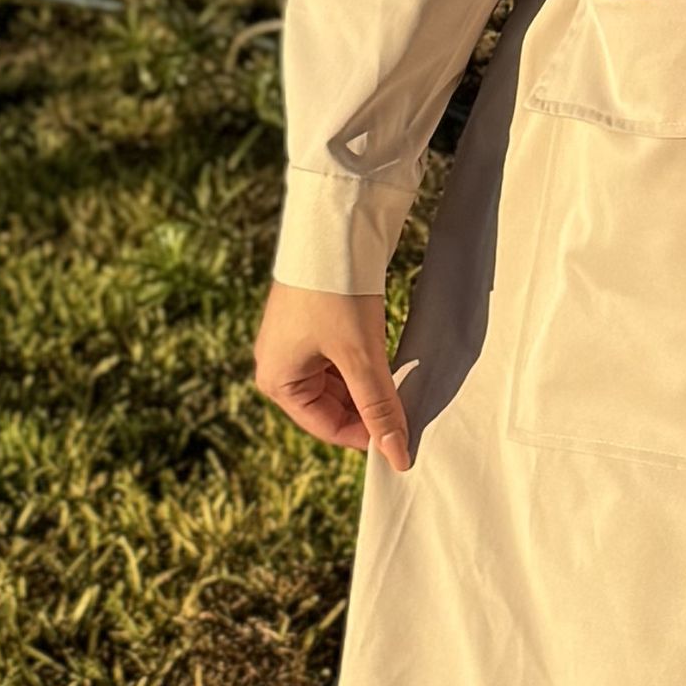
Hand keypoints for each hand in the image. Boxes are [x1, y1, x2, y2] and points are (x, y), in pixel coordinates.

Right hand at [253, 280, 413, 472]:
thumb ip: (380, 408)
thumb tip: (397, 457)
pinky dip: (367, 364)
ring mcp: (296, 343)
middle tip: (409, 411)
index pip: (327, 427)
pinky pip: (342, 358)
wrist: (332, 228)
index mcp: (277, 381)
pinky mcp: (314, 323)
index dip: (366, 437)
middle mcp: (280, 365)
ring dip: (371, 386)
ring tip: (404, 385)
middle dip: (369, 409)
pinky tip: (392, 360)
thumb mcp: (361, 356)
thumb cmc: (335, 294)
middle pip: (333, 407)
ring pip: (341, 382)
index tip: (404, 440)